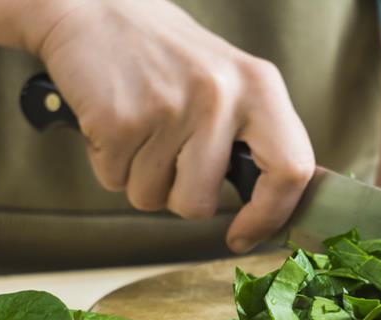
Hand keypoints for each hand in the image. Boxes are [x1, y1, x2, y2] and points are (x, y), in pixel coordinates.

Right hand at [26, 0, 314, 252]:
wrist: (89, 6)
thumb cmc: (159, 51)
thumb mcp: (225, 78)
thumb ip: (250, 133)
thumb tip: (270, 202)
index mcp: (258, 86)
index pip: (291, 169)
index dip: (270, 216)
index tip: (245, 234)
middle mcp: (220, 96)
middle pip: (200, 204)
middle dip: (174, 194)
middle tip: (163, 151)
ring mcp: (170, 108)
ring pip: (152, 198)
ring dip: (137, 176)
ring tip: (137, 125)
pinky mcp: (121, 120)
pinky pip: (113, 180)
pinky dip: (106, 161)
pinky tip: (112, 119)